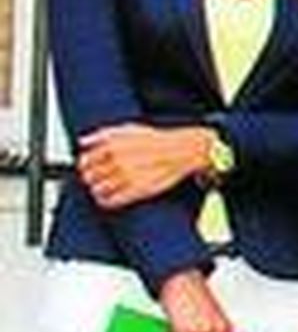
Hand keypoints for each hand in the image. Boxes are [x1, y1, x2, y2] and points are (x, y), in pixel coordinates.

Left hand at [78, 124, 209, 208]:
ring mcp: (125, 177)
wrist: (181, 150)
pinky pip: (108, 202)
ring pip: (96, 191)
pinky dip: (105, 201)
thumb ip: (102, 134)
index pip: (84, 161)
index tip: (89, 167)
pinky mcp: (134, 191)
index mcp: (113, 145)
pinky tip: (110, 196)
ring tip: (106, 186)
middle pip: (88, 178)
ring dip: (98, 190)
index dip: (85, 166)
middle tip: (99, 177)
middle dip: (91, 178)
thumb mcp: (128, 129)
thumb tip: (82, 141)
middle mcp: (117, 161)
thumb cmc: (156, 140)